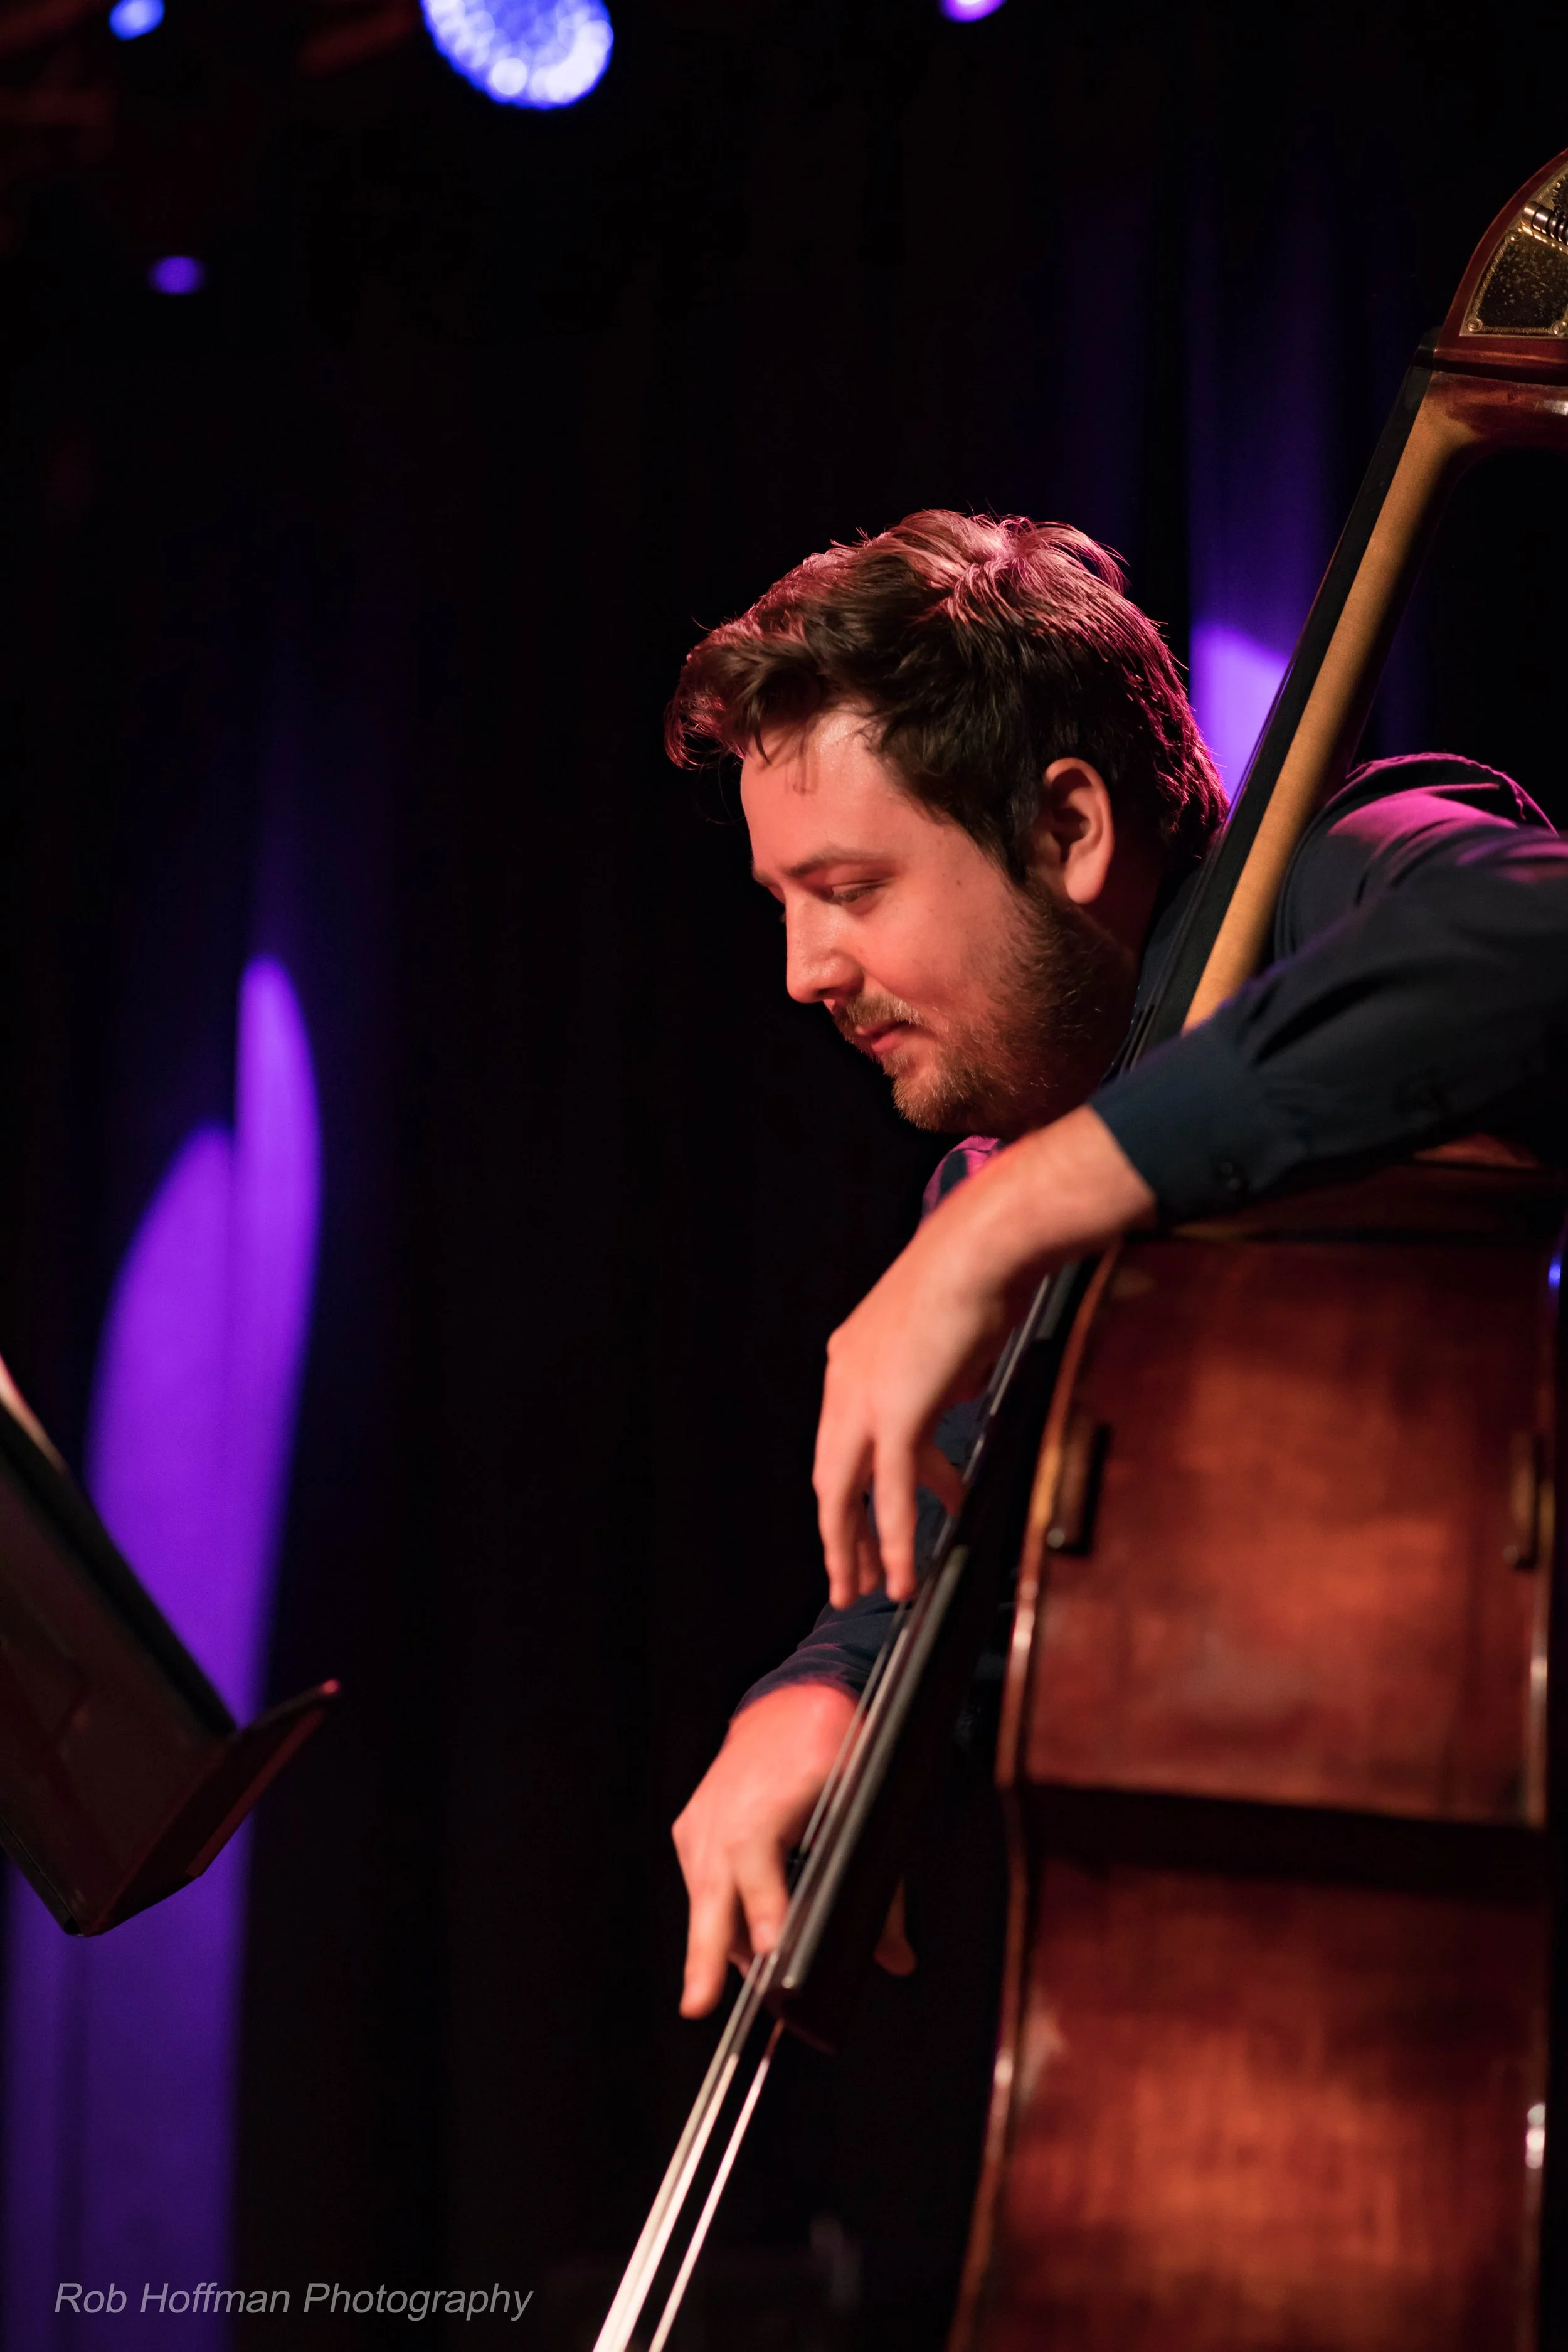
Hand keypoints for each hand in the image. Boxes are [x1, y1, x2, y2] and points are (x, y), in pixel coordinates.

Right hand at [672, 1682, 915, 2016]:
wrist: (794, 1699)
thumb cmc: (834, 1746)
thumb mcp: (868, 1809)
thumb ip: (882, 1890)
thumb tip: (896, 1959)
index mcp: (769, 1797)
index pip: (758, 1857)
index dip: (763, 1905)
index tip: (770, 1946)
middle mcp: (726, 1809)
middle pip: (711, 1889)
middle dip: (706, 1950)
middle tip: (699, 2003)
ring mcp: (702, 1818)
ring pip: (702, 1895)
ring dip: (714, 1943)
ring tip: (717, 1992)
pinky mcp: (691, 1826)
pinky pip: (700, 1881)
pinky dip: (716, 1912)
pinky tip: (732, 1943)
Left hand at [813, 1106, 1153, 1605]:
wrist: (982, 1248)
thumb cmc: (975, 1275)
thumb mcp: (944, 1338)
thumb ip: (936, 1381)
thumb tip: (948, 1406)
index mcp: (850, 1357)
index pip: (842, 1441)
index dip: (852, 1488)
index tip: (866, 1519)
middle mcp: (844, 1379)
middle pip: (831, 1475)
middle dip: (839, 1532)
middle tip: (847, 1576)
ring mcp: (862, 1397)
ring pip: (846, 1493)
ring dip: (857, 1547)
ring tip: (869, 1588)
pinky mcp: (893, 1413)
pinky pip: (889, 1493)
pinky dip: (892, 1538)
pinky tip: (900, 1573)